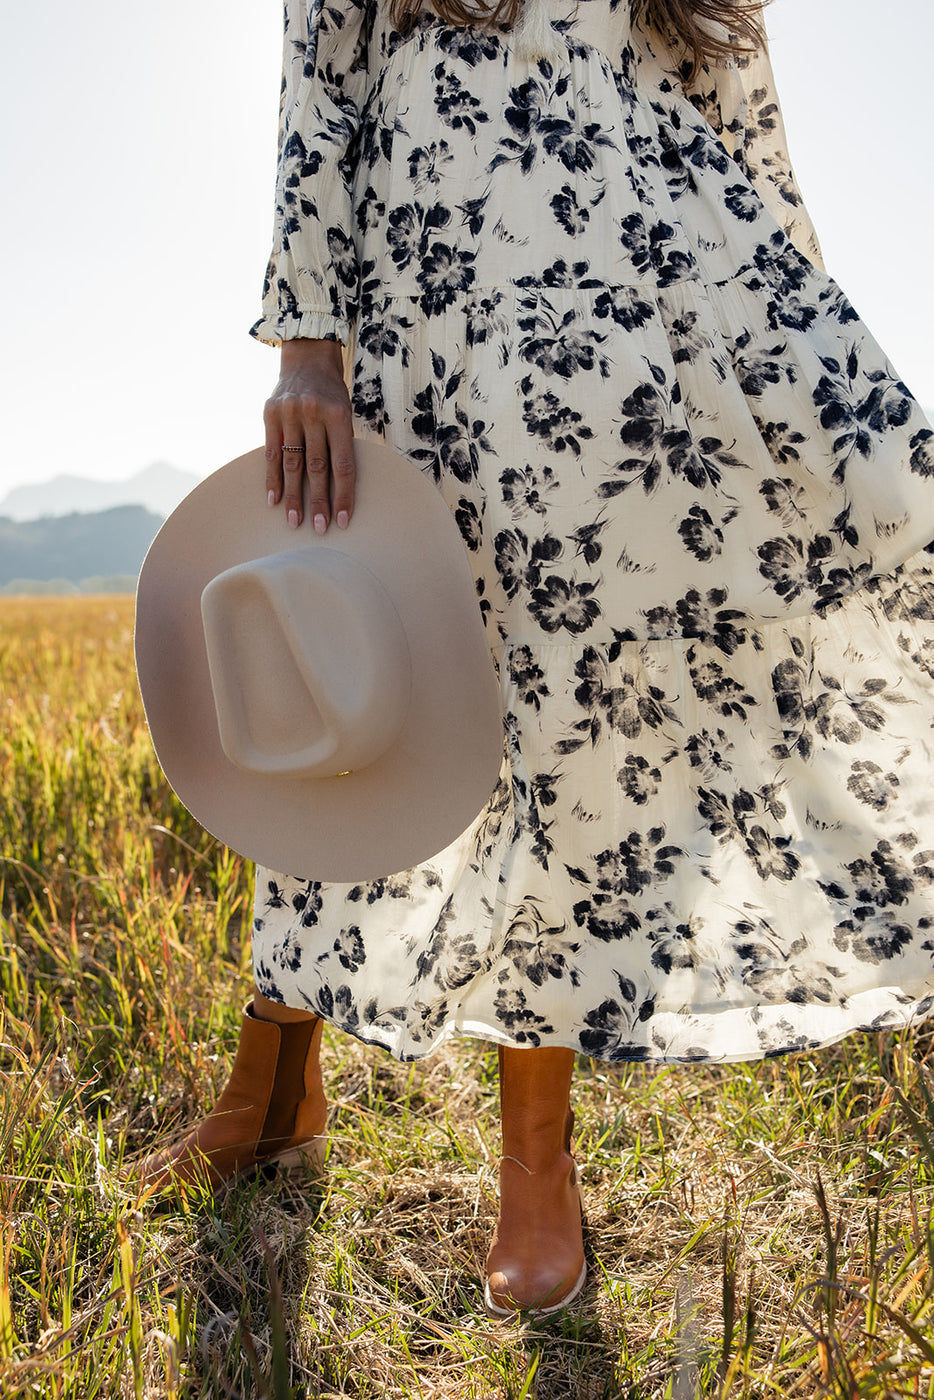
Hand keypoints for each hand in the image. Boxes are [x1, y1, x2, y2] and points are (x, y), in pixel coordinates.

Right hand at [263, 338, 354, 531]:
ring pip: (292, 464)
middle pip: (317, 468)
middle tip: (318, 528)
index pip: (343, 464)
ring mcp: (290, 414)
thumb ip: (340, 443)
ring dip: (293, 496)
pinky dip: (272, 479)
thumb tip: (339, 488)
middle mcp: (314, 414)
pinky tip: (273, 500)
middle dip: (318, 501)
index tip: (343, 520)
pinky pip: (271, 453)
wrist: (307, 358)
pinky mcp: (270, 414)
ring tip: (294, 521)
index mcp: (338, 416)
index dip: (343, 495)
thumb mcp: (344, 412)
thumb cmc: (332, 394)